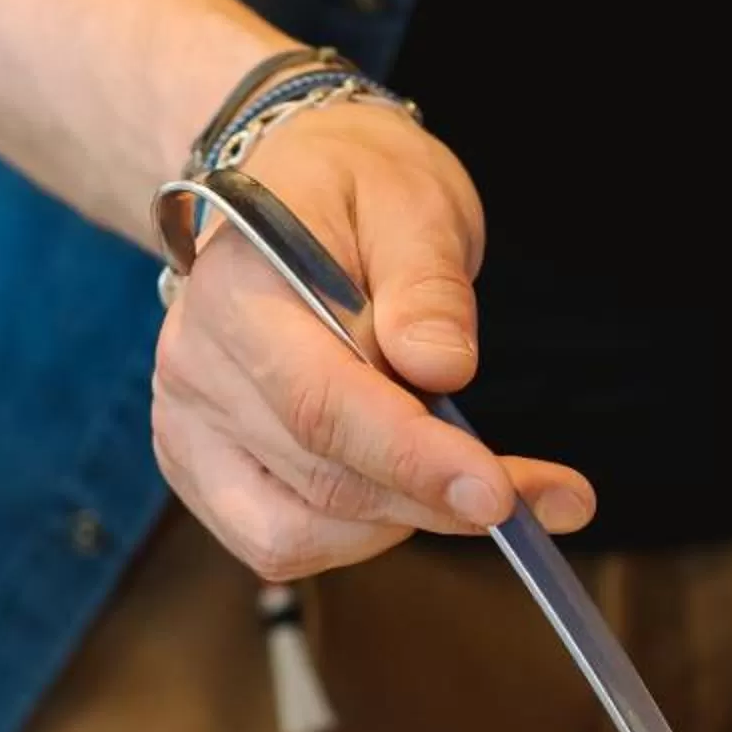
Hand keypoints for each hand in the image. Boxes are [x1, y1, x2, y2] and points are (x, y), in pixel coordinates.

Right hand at [151, 100, 593, 577]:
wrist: (292, 189)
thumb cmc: (355, 187)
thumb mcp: (412, 200)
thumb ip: (427, 284)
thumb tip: (442, 369)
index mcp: (234, 289)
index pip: (320, 401)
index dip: (411, 458)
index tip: (498, 494)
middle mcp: (193, 367)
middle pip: (319, 476)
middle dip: (436, 499)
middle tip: (545, 499)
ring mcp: (187, 426)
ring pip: (296, 532)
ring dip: (402, 521)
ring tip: (475, 478)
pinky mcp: (203, 471)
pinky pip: (278, 543)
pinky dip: (357, 535)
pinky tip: (409, 490)